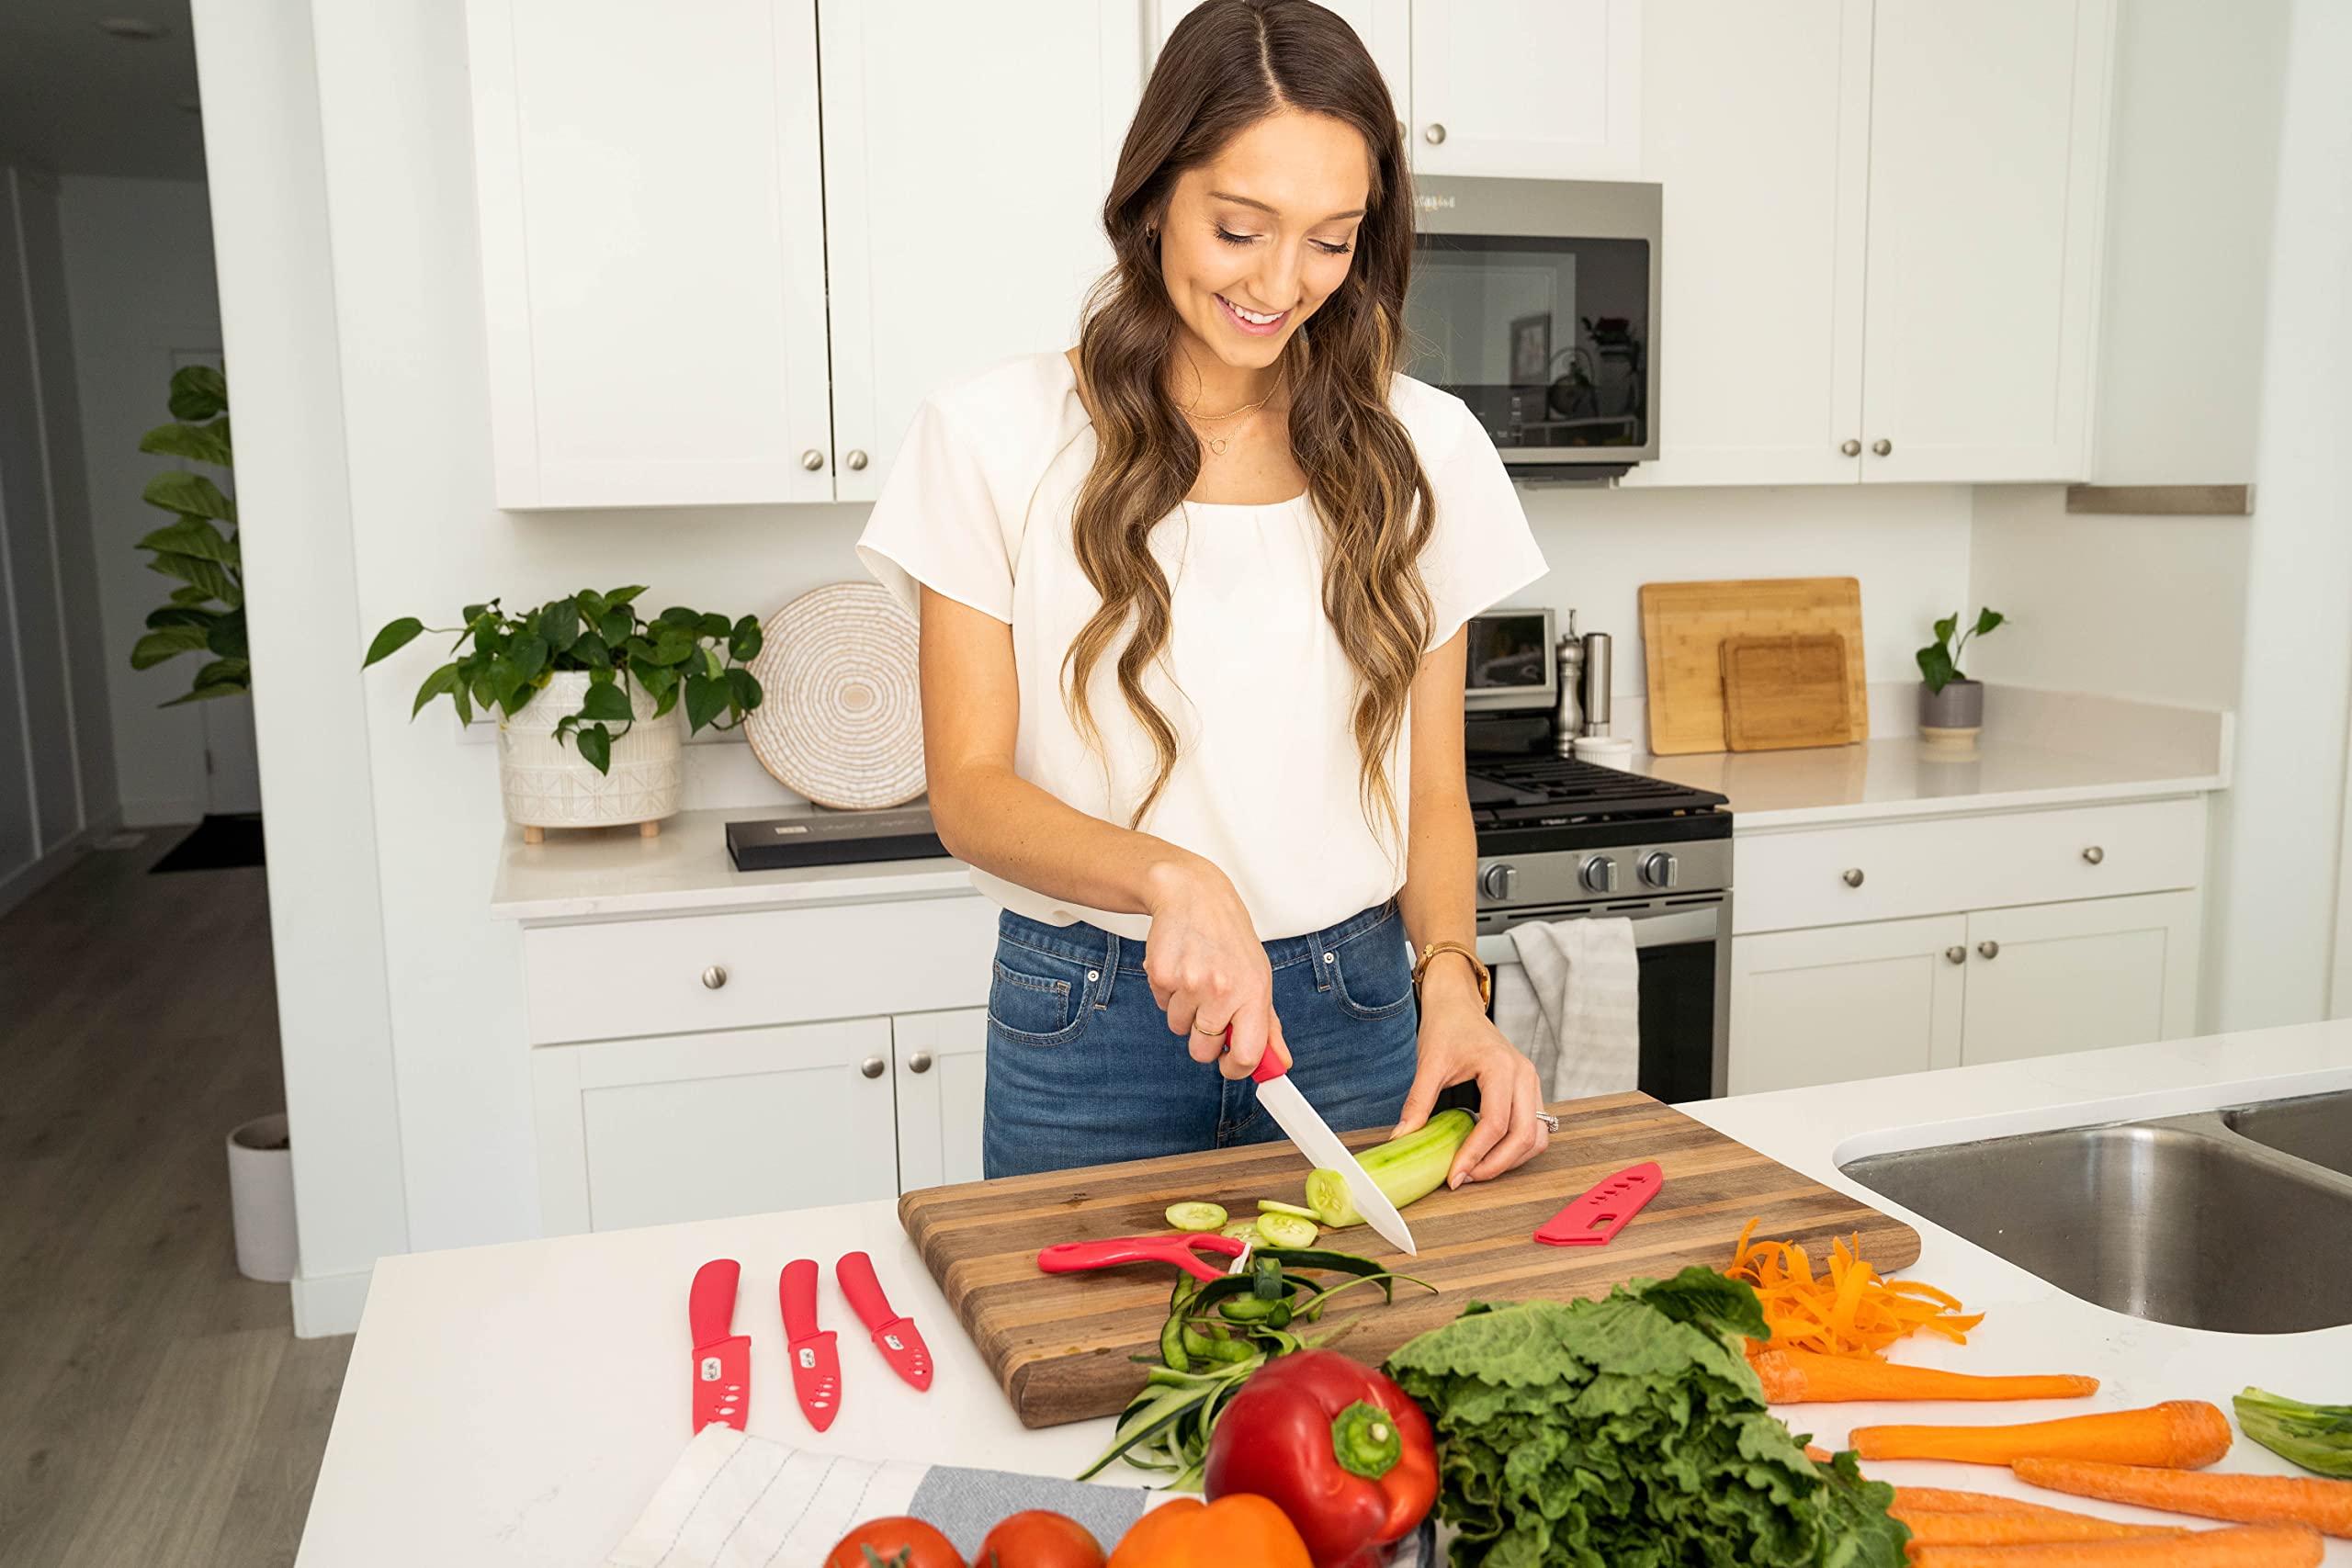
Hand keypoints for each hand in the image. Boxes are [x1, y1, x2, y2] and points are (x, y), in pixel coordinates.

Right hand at [1142, 856, 1288, 1079]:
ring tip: (1195, 978)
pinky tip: (1179, 967)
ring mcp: (1191, 983)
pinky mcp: (1163, 975)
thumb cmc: (1230, 939)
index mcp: (1255, 993)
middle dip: (1202, 1040)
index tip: (1228, 1063)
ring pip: (1178, 1028)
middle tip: (1208, 1009)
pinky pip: (1162, 1005)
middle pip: (1203, 1052)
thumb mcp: (1259, 977)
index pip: (1247, 1055)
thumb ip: (1268, 1025)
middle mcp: (1224, 990)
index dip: (1235, 1068)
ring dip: (1184, 1011)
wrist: (1195, 896)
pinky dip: (1168, 992)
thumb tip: (1279, 1064)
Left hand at [1393, 963, 1547, 1185]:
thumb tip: (1402, 1139)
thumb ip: (1417, 1104)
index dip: (1475, 1155)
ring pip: (1536, 1137)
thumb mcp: (1429, 1064)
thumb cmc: (1447, 1027)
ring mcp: (1532, 1083)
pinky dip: (1517, 1149)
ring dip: (1510, 1161)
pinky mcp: (1530, 1090)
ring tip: (1477, 1170)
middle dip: (1495, 1165)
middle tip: (1465, 1178)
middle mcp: (1524, 1076)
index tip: (1454, 1176)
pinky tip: (1489, 1155)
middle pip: (1524, 1136)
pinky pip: (1534, 1128)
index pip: (1495, 1124)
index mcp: (1501, 1067)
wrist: (1458, 1005)